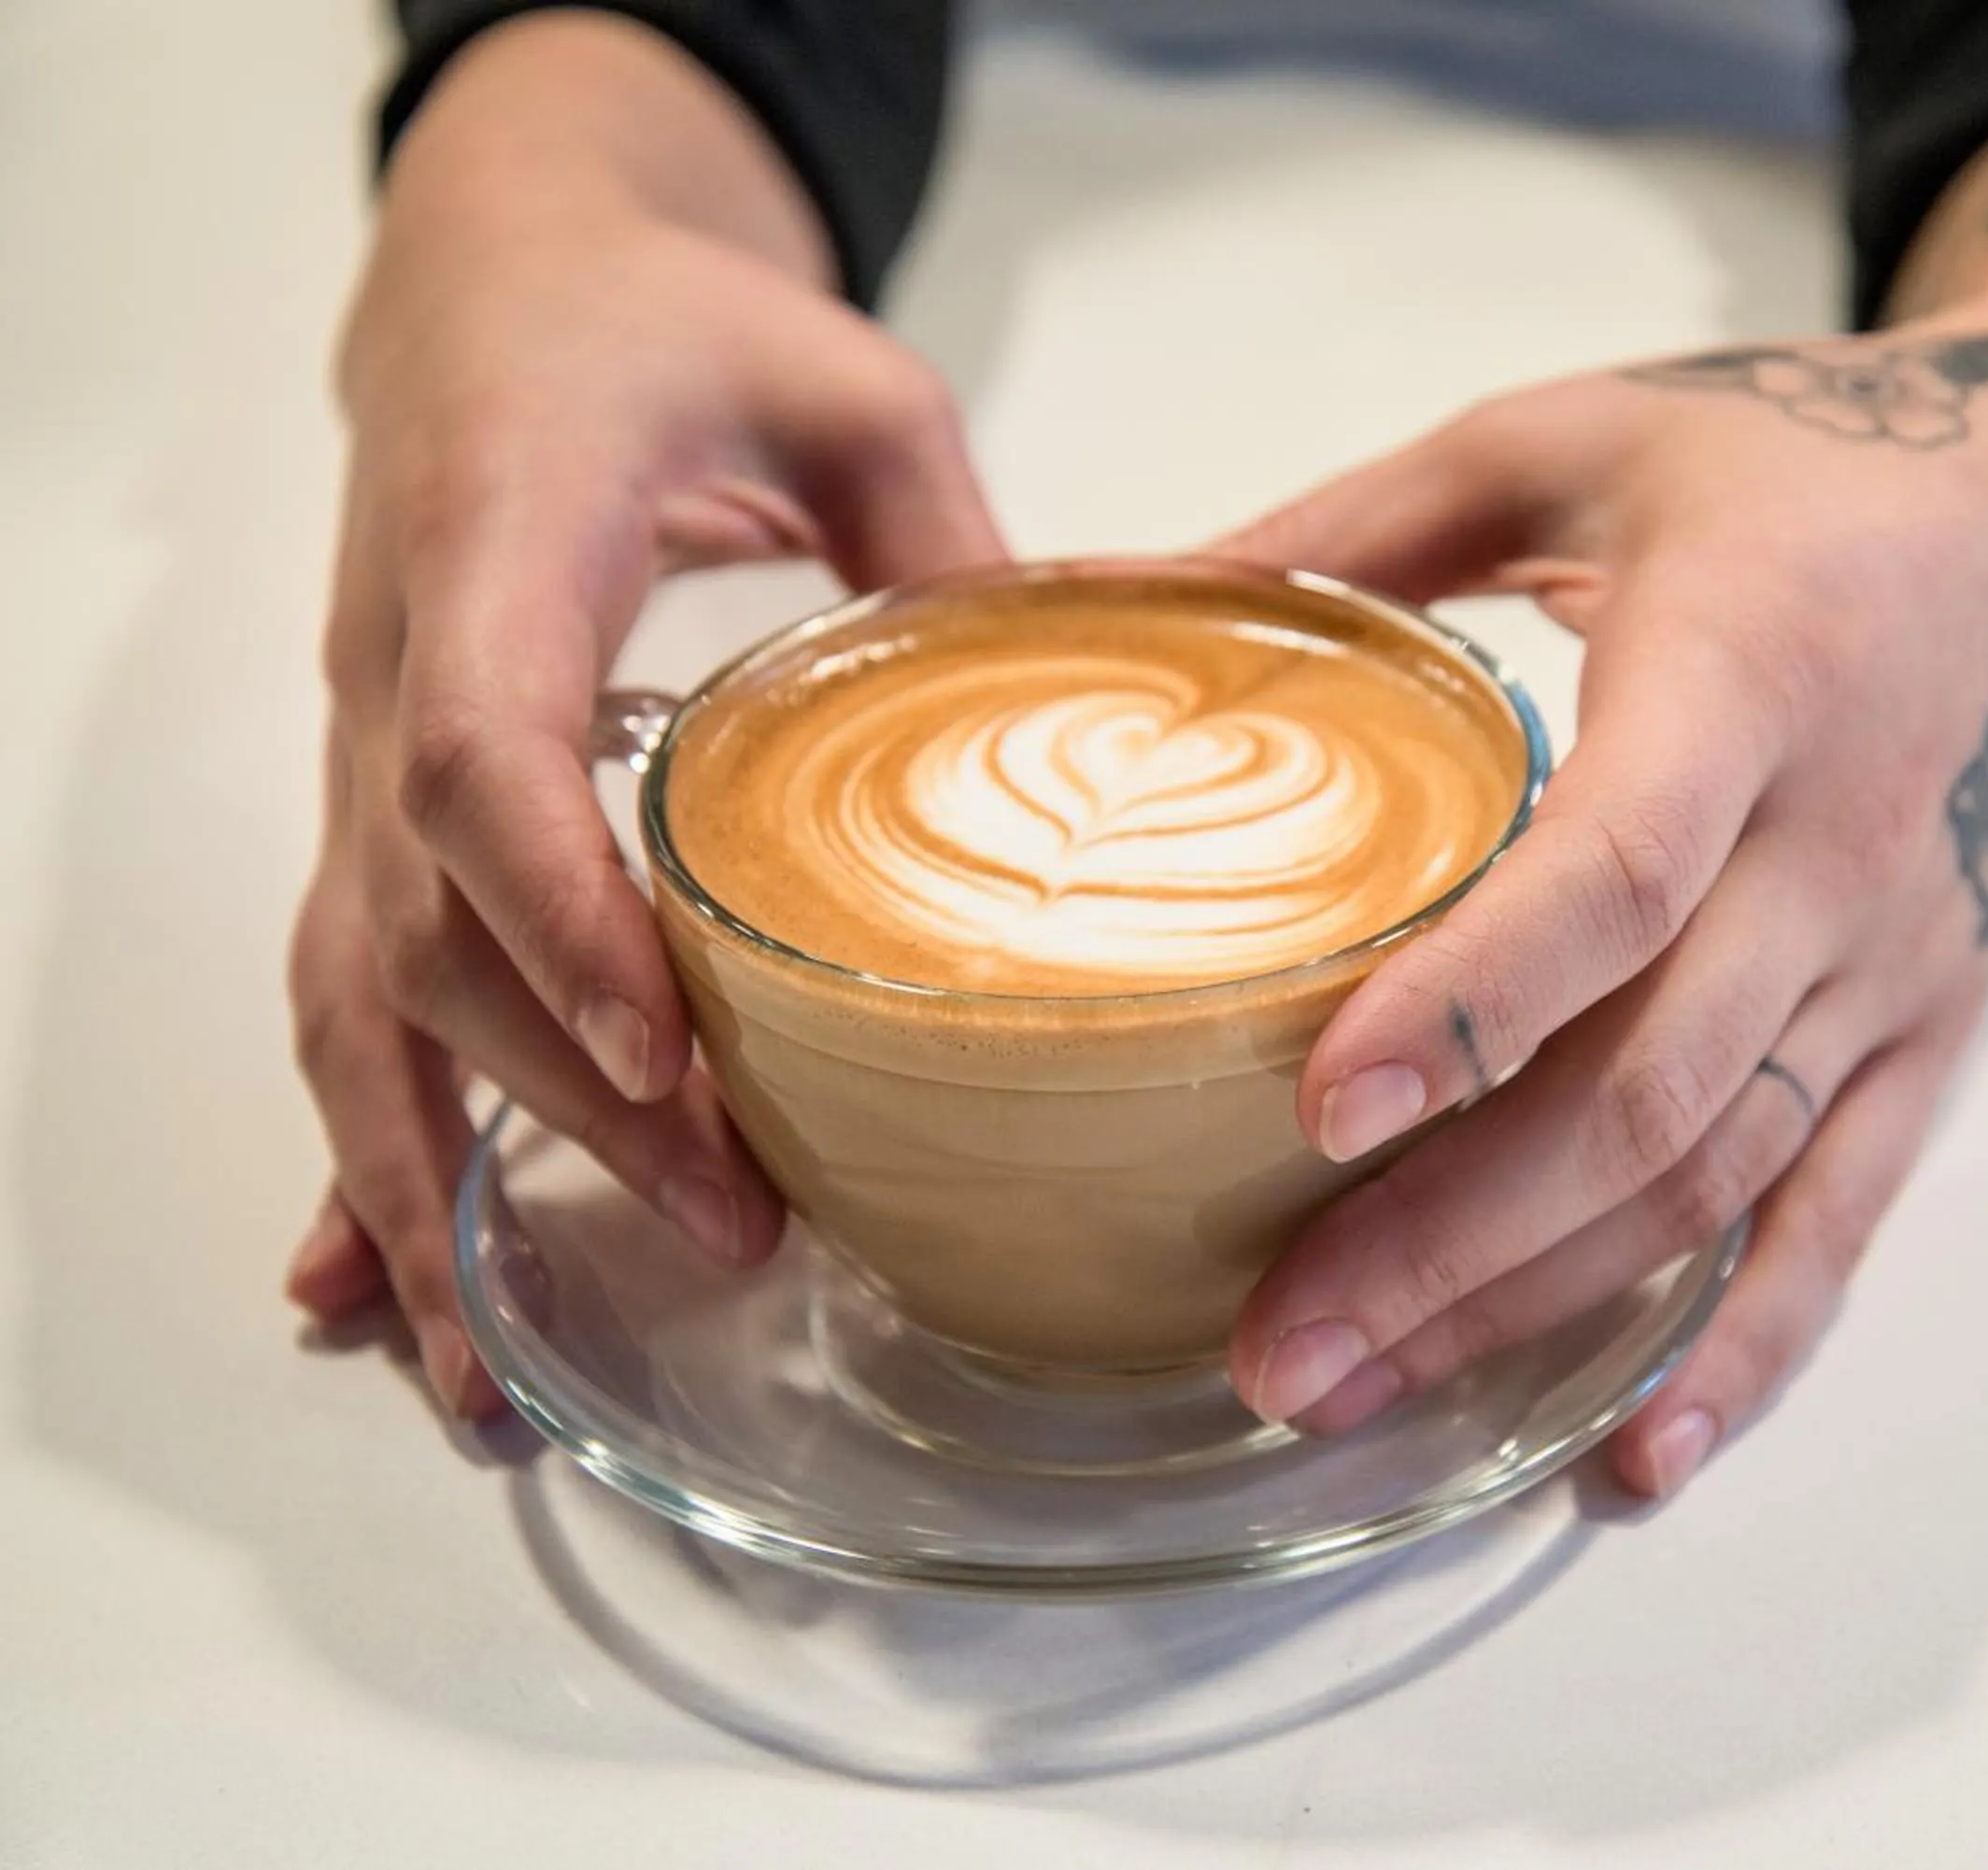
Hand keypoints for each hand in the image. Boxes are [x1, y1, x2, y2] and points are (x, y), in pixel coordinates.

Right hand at [285, 16, 1004, 1415]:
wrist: (493, 281)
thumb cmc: (665, 318)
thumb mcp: (839, 374)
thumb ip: (942, 526)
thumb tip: (1073, 719)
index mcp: (500, 547)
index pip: (482, 754)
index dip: (557, 916)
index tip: (660, 1057)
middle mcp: (398, 671)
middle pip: (421, 924)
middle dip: (558, 1098)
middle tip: (728, 1221)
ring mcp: (368, 756)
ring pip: (352, 997)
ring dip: (423, 1182)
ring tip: (500, 1374)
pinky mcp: (377, 812)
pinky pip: (341, 998)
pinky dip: (358, 1150)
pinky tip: (369, 1292)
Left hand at [1217, 91, 1987, 1495]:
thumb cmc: (1799, 462)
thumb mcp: (1577, 434)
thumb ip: (1357, 523)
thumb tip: (1118, 591)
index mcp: (1749, 678)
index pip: (1617, 873)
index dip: (1471, 1002)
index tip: (1314, 1109)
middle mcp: (1839, 849)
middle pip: (1650, 1087)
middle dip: (1454, 1238)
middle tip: (1271, 1349)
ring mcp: (1900, 964)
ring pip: (1720, 1178)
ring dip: (1543, 1309)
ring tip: (1357, 1397)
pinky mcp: (1934, 1033)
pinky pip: (1846, 1217)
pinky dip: (1748, 1350)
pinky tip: (1634, 1460)